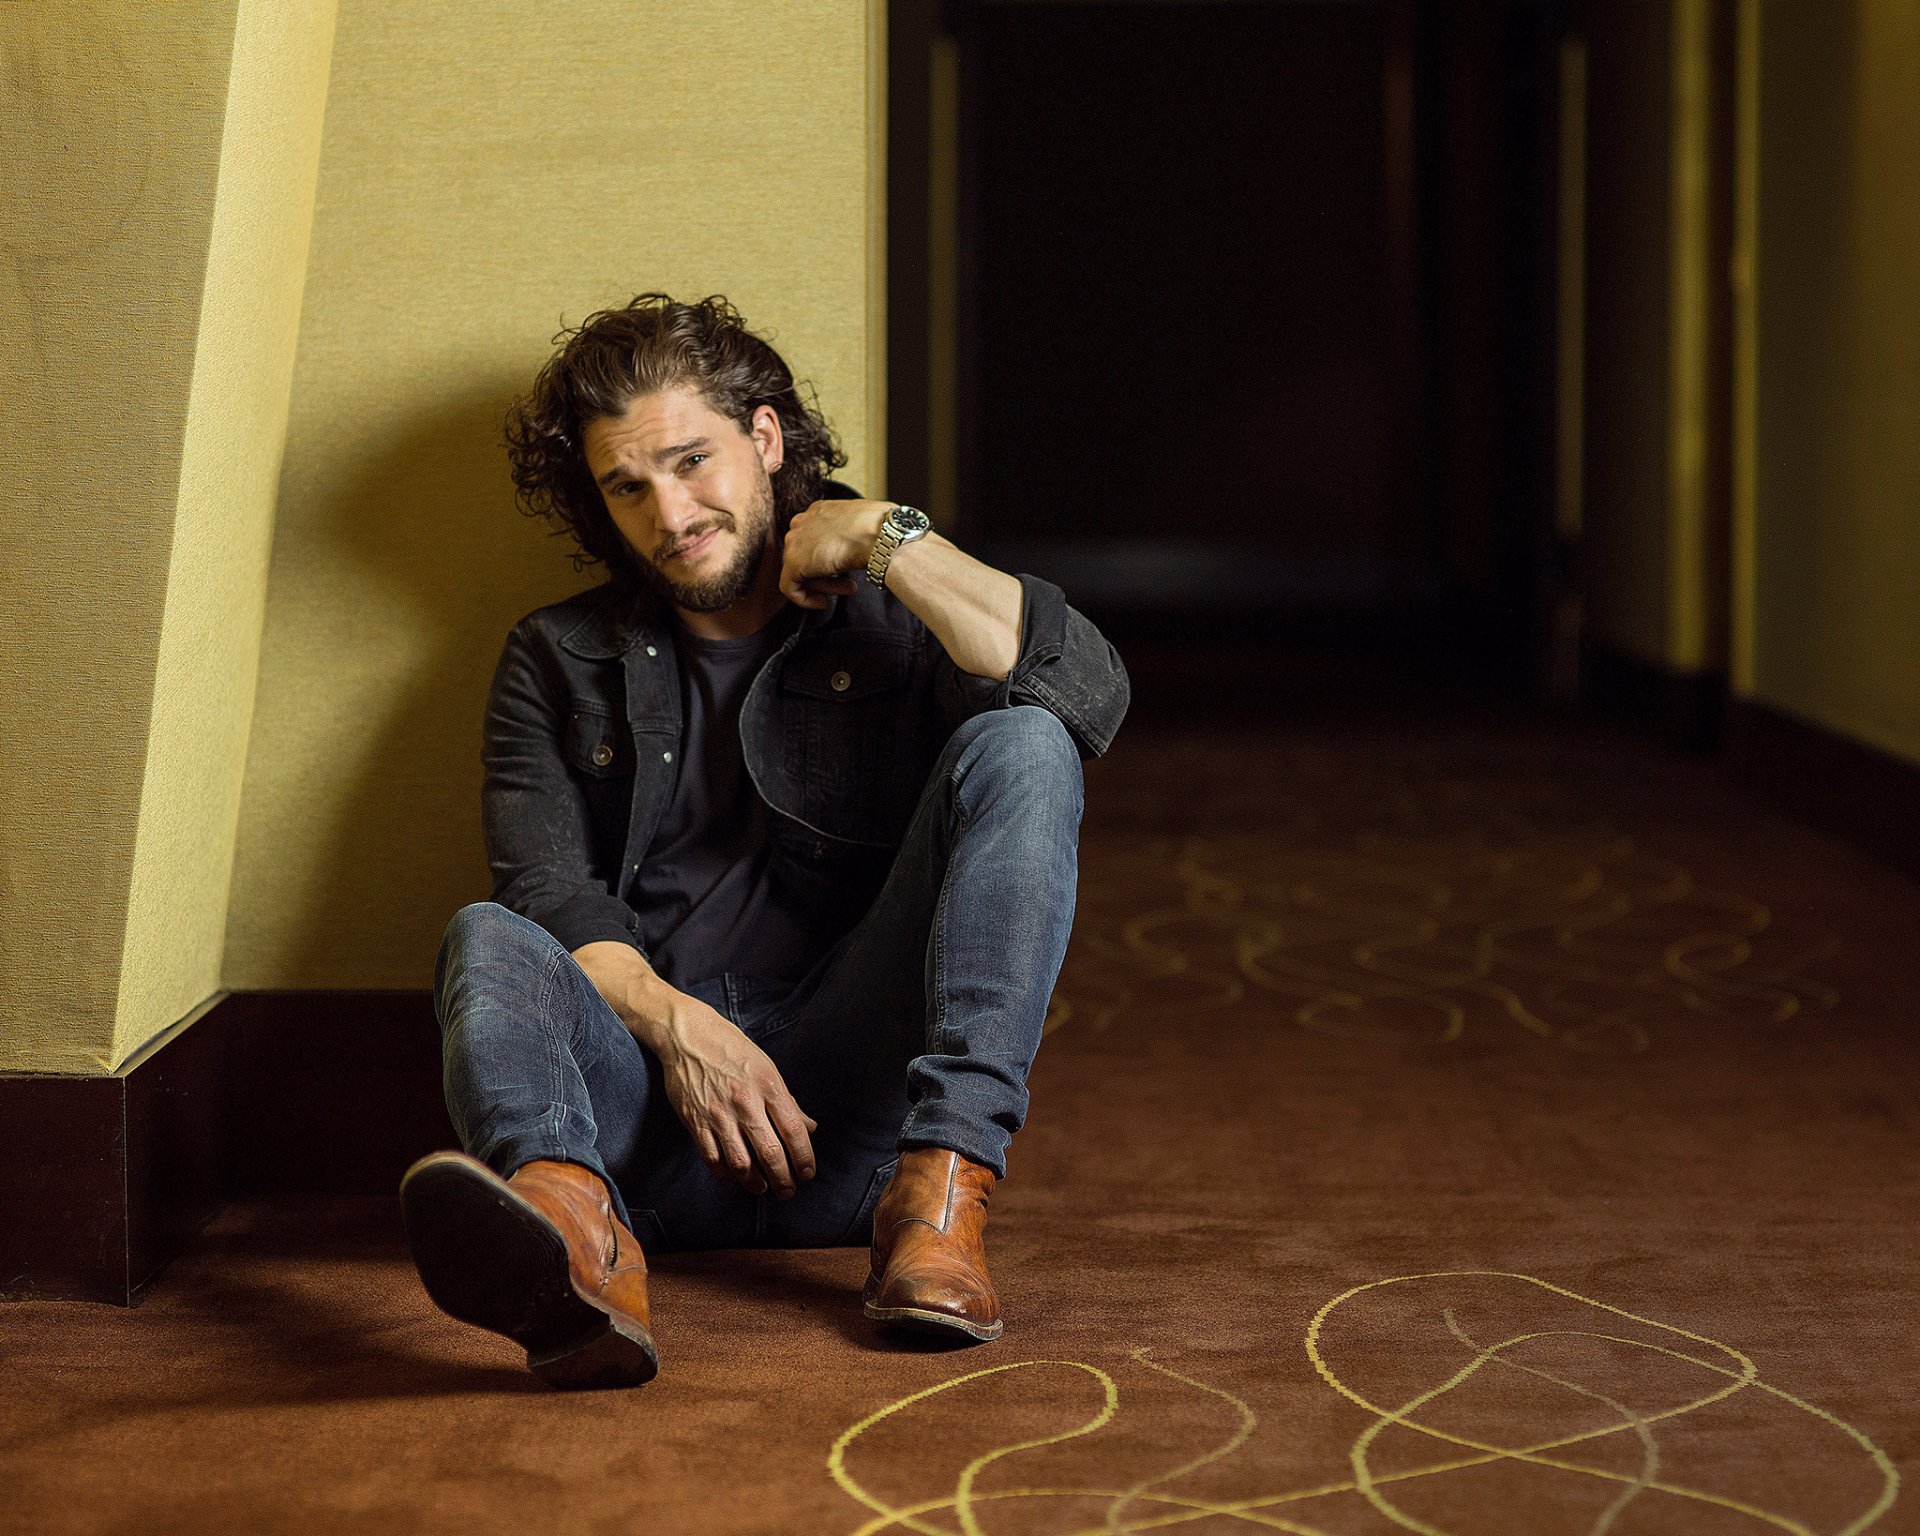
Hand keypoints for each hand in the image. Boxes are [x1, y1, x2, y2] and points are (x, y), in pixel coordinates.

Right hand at [653, 990, 817, 1196]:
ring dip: (755, 1183)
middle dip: (783, 1178)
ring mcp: (718, 1114)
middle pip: (770, 1152)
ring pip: (741, 1163)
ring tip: (763, 1188)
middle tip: (789, 1191)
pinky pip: (713, 1158)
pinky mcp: (695, 1122)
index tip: (807, 1172)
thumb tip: (809, 1127)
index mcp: (768, 1086)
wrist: (687, 1036)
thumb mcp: (767, 1067)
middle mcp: (745, 1103)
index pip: (794, 1130)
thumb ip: (787, 1101)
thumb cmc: (731, 1048)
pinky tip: (734, 1176)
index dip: (804, 1157)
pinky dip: (725, 1173)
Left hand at [779, 498, 891, 608]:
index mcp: (819, 510)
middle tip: (848, 583)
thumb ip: (854, 532)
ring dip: (824, 585)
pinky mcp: (794, 563)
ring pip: (799, 571)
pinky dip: (805, 599)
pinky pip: (790, 588)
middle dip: (826, 573)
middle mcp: (803, 522)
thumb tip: (863, 543)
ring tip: (848, 589)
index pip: (814, 538)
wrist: (883, 536)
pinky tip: (824, 603)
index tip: (844, 569)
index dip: (829, 557)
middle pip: (805, 554)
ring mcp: (796, 541)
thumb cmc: (885, 529)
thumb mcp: (867, 523)